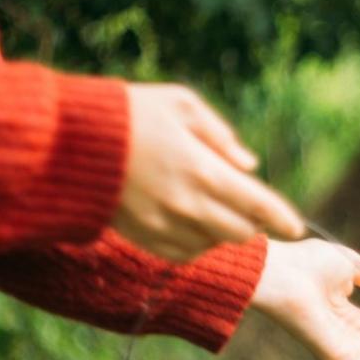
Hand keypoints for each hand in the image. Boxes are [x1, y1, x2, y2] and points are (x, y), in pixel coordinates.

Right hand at [113, 83, 304, 261]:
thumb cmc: (127, 114)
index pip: (259, 206)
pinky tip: (189, 221)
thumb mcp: (180, 105)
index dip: (283, 219)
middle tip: (247, 207)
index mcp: (202, 170)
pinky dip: (197, 243)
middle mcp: (187, 205)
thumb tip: (249, 164)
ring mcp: (164, 226)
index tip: (296, 227)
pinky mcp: (144, 239)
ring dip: (223, 231)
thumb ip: (220, 135)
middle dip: (252, 223)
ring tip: (210, 206)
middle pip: (241, 233)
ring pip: (215, 245)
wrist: (63, 142)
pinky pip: (186, 254)